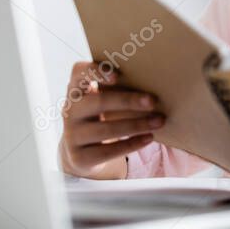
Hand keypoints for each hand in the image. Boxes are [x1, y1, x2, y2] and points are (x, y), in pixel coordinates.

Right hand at [58, 61, 162, 178]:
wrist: (81, 150)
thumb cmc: (101, 114)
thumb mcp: (102, 98)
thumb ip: (117, 87)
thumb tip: (154, 81)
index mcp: (76, 88)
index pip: (80, 72)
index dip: (97, 72)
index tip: (118, 75)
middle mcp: (70, 109)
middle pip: (99, 102)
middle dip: (128, 101)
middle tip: (153, 101)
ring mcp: (72, 134)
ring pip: (106, 130)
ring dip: (136, 125)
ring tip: (159, 121)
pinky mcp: (79, 156)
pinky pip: (108, 151)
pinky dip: (131, 144)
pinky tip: (149, 138)